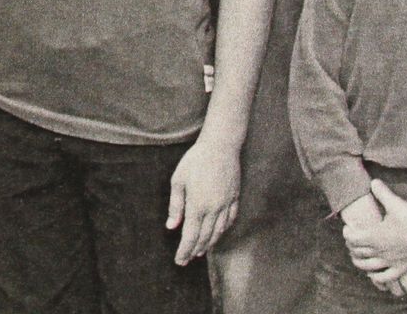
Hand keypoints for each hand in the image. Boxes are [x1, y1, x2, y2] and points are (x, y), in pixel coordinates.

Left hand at [167, 138, 239, 264]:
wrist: (221, 145)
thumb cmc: (196, 160)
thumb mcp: (178, 180)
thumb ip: (176, 206)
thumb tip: (171, 226)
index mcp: (197, 205)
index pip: (190, 236)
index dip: (184, 251)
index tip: (179, 261)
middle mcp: (213, 208)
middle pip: (204, 237)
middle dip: (194, 251)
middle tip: (187, 260)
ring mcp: (226, 203)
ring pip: (218, 231)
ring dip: (209, 243)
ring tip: (201, 251)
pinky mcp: (235, 196)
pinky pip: (230, 219)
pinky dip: (223, 230)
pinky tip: (218, 233)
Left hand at [337, 198, 406, 294]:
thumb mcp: (395, 202)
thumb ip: (382, 192)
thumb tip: (373, 181)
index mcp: (375, 236)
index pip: (353, 238)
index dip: (347, 234)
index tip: (347, 228)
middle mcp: (379, 251)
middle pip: (358, 252)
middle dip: (351, 246)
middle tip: (351, 241)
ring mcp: (389, 261)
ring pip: (368, 266)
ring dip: (359, 262)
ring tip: (356, 258)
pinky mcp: (400, 268)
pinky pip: (384, 277)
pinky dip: (376, 278)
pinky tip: (373, 275)